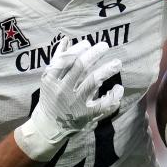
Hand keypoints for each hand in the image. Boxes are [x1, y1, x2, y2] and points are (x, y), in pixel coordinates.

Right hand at [15, 38, 123, 160]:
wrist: (48, 126)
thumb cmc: (51, 97)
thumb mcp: (49, 79)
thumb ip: (58, 59)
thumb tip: (67, 39)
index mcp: (51, 79)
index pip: (65, 59)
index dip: (78, 50)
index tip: (88, 44)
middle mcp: (62, 90)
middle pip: (80, 67)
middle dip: (94, 54)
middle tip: (105, 46)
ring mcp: (74, 103)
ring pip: (93, 82)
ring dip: (107, 70)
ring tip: (117, 63)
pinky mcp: (86, 115)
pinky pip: (103, 104)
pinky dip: (113, 95)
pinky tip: (118, 88)